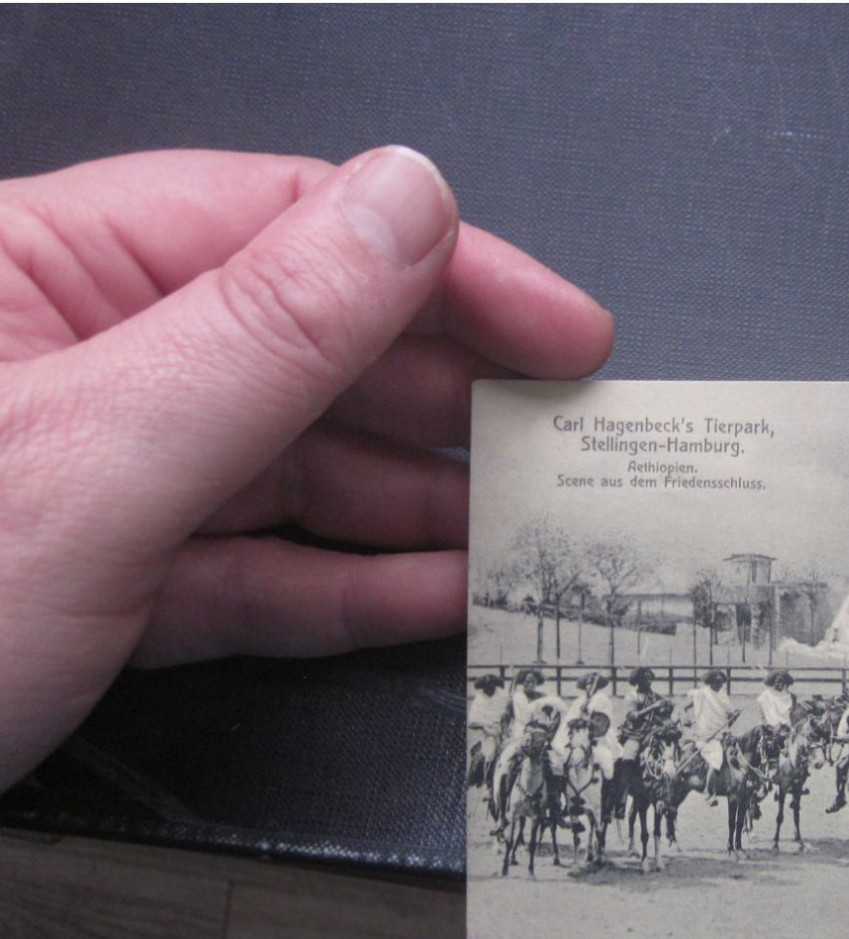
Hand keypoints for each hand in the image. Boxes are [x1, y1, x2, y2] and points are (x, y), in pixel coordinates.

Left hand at [0, 147, 612, 789]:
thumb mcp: (92, 460)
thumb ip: (264, 330)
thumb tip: (410, 203)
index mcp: (43, 267)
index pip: (292, 225)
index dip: (447, 269)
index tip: (562, 330)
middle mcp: (79, 356)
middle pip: (309, 346)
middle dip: (445, 398)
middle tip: (563, 445)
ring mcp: (101, 475)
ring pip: (294, 465)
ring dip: (414, 503)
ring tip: (524, 530)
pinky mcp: (112, 579)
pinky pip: (257, 565)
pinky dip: (350, 585)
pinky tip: (438, 593)